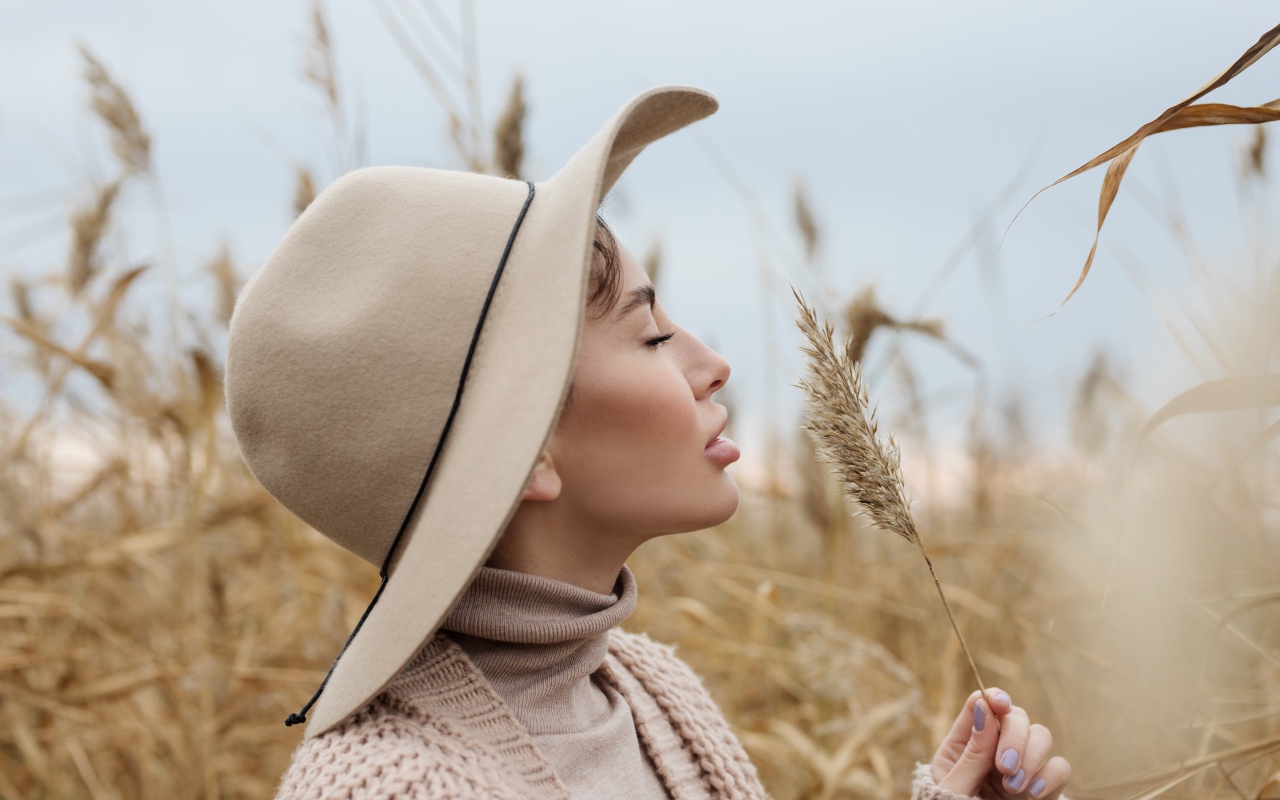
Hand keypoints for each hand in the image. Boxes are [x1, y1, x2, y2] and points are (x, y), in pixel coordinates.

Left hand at [930, 688, 1070, 799]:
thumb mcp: (954, 786)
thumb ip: (971, 752)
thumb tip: (985, 707)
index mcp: (965, 742)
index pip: (982, 703)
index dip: (995, 698)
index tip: (1000, 705)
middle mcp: (995, 748)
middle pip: (1017, 716)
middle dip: (1016, 737)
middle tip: (1005, 768)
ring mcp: (1021, 765)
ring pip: (1042, 736)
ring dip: (1032, 758)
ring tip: (1013, 787)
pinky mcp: (1041, 787)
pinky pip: (1060, 768)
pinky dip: (1050, 778)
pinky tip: (1031, 795)